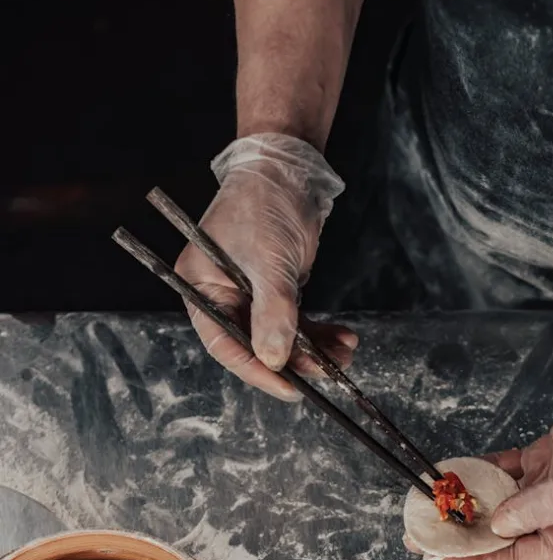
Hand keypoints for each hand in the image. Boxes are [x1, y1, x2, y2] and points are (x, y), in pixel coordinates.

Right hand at [175, 133, 353, 400]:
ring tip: (343, 357)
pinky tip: (343, 340)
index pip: (224, 343)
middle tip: (326, 373)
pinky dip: (319, 334)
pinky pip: (296, 323)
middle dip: (293, 361)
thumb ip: (272, 313)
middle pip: (254, 345)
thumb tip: (276, 360)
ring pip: (280, 337)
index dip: (256, 370)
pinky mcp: (276, 291)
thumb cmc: (264, 206)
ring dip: (312, 350)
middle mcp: (221, 296)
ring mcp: (249, 295)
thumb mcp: (268, 263)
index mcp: (201, 288)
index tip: (289, 389)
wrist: (287, 171)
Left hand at [416, 355, 552, 559]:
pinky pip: (506, 472)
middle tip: (422, 538)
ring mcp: (551, 490)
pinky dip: (483, 472)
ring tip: (431, 508)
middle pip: (503, 536)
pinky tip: (455, 473)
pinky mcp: (547, 462)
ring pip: (501, 505)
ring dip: (468, 505)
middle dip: (464, 537)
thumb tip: (499, 525)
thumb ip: (536, 508)